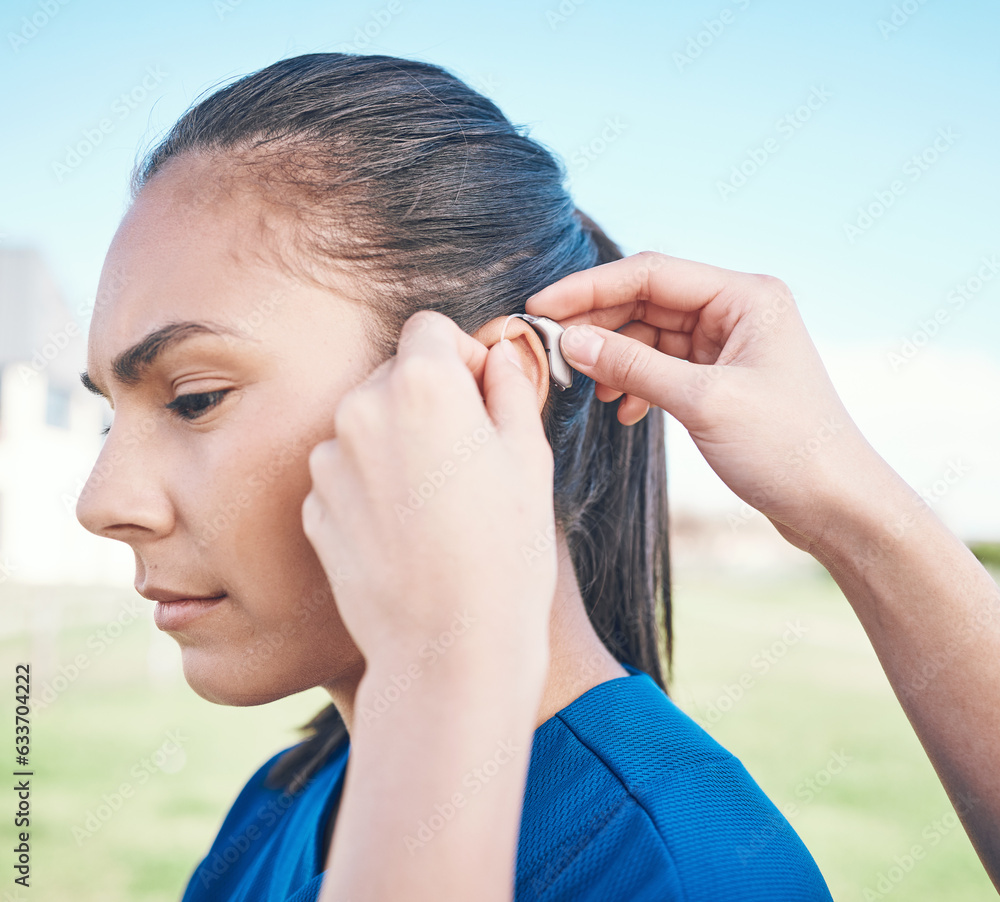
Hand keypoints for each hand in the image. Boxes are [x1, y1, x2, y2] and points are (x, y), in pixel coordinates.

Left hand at [301, 310, 555, 684]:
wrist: (449, 649)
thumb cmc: (504, 554)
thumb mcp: (529, 459)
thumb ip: (509, 389)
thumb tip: (499, 355)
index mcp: (421, 385)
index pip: (429, 328)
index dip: (460, 355)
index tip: (480, 394)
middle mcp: (361, 409)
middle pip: (395, 374)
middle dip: (428, 399)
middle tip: (466, 457)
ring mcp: (329, 461)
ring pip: (367, 424)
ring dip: (397, 442)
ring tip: (436, 502)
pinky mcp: (313, 507)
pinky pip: (346, 472)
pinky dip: (371, 485)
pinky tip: (406, 530)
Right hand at [525, 251, 886, 553]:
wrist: (835, 506)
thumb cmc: (787, 449)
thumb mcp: (703, 402)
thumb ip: (632, 366)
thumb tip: (570, 340)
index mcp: (745, 297)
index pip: (651, 274)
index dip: (590, 288)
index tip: (541, 307)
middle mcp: (738, 310)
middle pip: (647, 301)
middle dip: (598, 325)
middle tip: (550, 349)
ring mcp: (730, 345)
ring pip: (651, 336)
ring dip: (615, 358)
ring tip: (586, 388)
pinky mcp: (722, 378)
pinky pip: (664, 366)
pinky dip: (636, 383)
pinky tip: (622, 411)